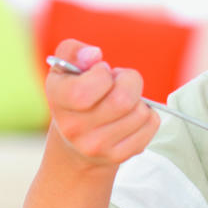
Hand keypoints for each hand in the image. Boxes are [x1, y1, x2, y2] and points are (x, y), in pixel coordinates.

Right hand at [45, 39, 160, 168]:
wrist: (76, 144)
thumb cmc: (75, 96)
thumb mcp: (65, 69)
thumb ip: (73, 51)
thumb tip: (94, 55)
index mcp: (58, 99)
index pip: (86, 90)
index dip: (102, 75)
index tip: (100, 73)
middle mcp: (73, 127)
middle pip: (123, 100)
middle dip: (130, 82)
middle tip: (120, 83)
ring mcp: (95, 146)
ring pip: (140, 113)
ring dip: (139, 100)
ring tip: (123, 101)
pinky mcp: (117, 156)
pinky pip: (150, 126)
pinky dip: (148, 116)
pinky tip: (131, 116)